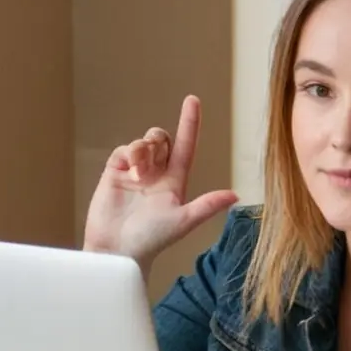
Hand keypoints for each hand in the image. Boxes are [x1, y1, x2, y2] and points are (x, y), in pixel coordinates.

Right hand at [83, 95, 237, 272]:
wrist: (117, 250)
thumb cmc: (151, 240)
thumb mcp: (183, 220)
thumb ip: (207, 205)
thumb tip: (235, 195)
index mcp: (175, 182)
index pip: (186, 146)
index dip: (190, 123)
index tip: (192, 100)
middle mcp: (156, 174)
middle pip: (162, 139)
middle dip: (159, 139)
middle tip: (153, 161)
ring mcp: (135, 173)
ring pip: (144, 143)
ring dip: (144, 150)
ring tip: (139, 174)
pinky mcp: (115, 173)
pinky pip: (124, 150)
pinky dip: (129, 154)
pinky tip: (129, 171)